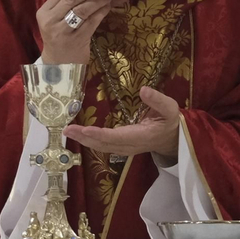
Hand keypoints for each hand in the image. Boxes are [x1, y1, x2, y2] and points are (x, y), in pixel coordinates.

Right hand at [37, 0, 113, 64]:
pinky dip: (101, 12)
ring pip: (82, 10)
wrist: (60, 65)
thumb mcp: (55, 19)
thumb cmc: (60, 37)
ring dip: (97, 0)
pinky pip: (92, 22)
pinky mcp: (76, 41)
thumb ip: (65, 3)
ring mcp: (63, 32)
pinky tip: (107, 7)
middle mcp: (50, 21)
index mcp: (44, 12)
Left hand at [65, 87, 180, 165]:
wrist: (172, 139)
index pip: (116, 137)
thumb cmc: (170, 121)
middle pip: (104, 144)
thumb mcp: (170, 109)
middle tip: (67, 129)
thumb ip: (158, 100)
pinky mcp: (120, 147)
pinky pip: (102, 146)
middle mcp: (130, 145)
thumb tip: (144, 90)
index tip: (85, 129)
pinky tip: (79, 134)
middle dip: (84, 138)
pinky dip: (89, 140)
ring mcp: (124, 148)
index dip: (100, 134)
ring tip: (68, 131)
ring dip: (84, 140)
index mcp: (141, 136)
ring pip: (101, 147)